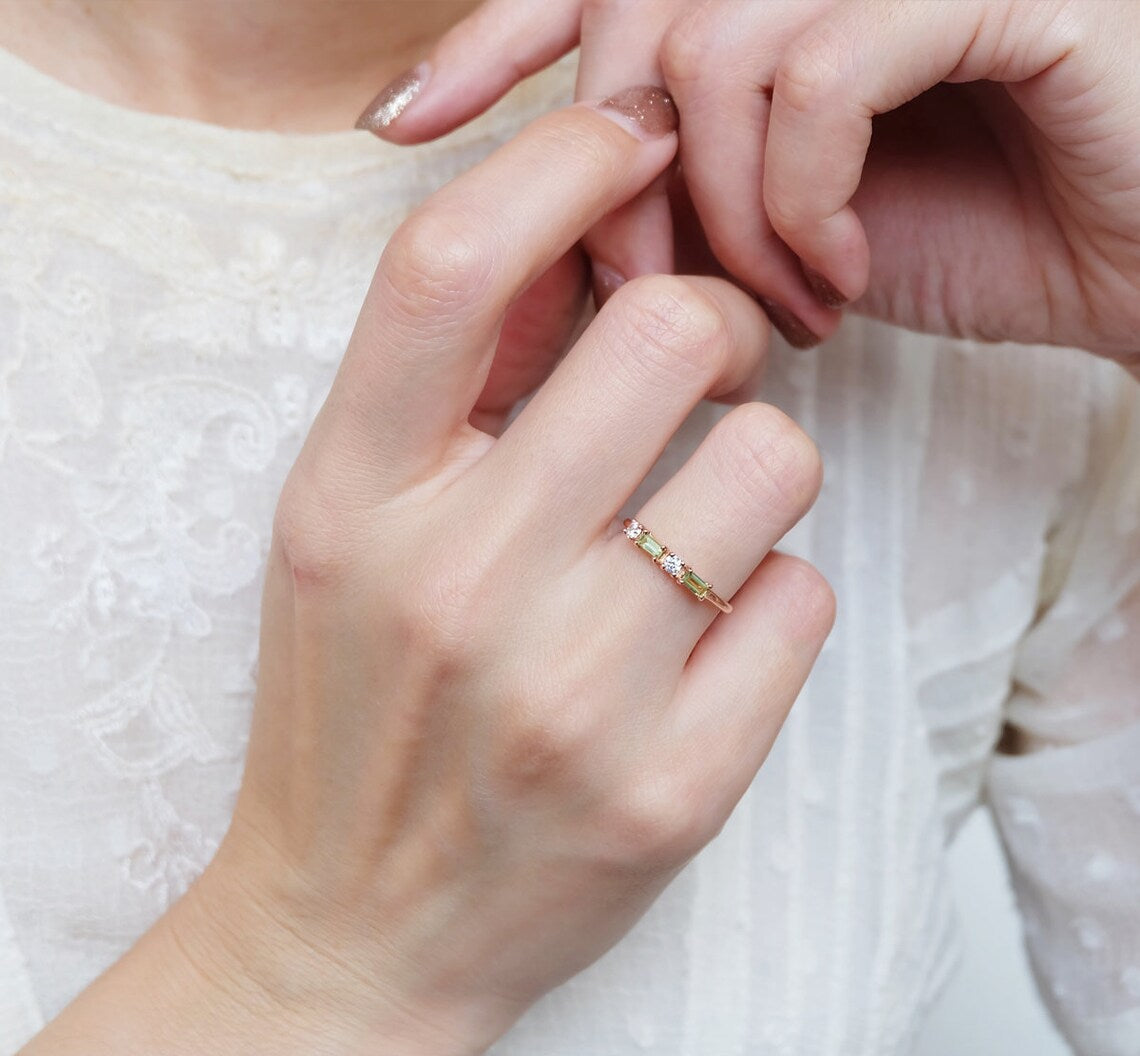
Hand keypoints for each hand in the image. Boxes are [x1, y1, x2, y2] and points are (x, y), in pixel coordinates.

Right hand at [188, 86, 830, 1055]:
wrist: (353, 936)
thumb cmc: (349, 722)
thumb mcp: (343, 543)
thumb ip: (445, 397)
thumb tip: (577, 249)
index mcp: (351, 505)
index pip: (453, 268)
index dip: (559, 164)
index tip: (627, 146)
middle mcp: (457, 587)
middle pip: (669, 332)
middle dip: (717, 323)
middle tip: (702, 370)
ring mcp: (572, 697)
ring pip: (773, 461)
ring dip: (762, 467)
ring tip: (704, 525)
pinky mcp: (671, 790)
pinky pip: (805, 604)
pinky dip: (779, 598)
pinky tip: (712, 642)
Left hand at [365, 0, 1139, 366]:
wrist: (1136, 266)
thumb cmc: (972, 241)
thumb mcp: (791, 217)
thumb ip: (690, 184)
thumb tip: (574, 214)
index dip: (494, 43)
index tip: (406, 122)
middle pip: (636, 14)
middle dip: (618, 187)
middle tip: (651, 302)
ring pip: (712, 46)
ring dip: (719, 213)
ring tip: (775, 308)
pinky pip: (815, 74)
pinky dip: (802, 200)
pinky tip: (839, 279)